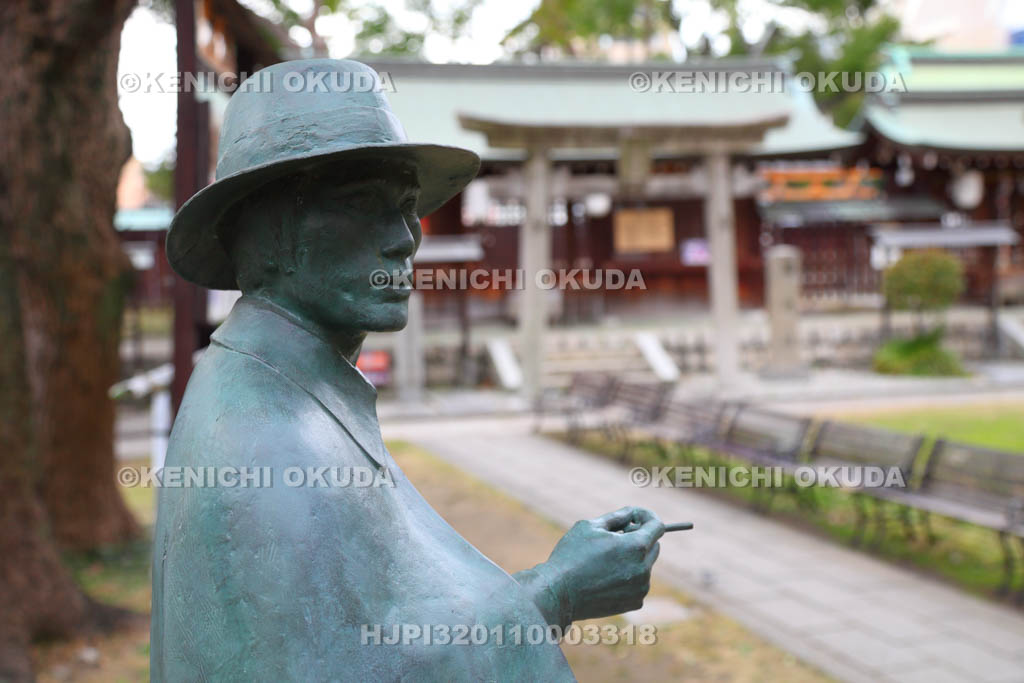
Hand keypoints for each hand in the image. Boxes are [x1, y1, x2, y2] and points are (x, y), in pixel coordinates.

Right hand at [516, 507, 663, 627]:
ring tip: (604, 560)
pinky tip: (605, 577)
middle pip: (654, 546)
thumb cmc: (571, 555)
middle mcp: (643, 568)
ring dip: (632, 559)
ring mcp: (640, 588)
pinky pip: (638, 583)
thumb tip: (632, 513)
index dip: (647, 517)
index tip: (635, 517)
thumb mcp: (591, 527)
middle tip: (614, 538)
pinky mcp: (635, 602)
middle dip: (639, 538)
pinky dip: (628, 577)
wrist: (559, 592)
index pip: (657, 526)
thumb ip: (617, 517)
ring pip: (645, 565)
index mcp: (635, 546)